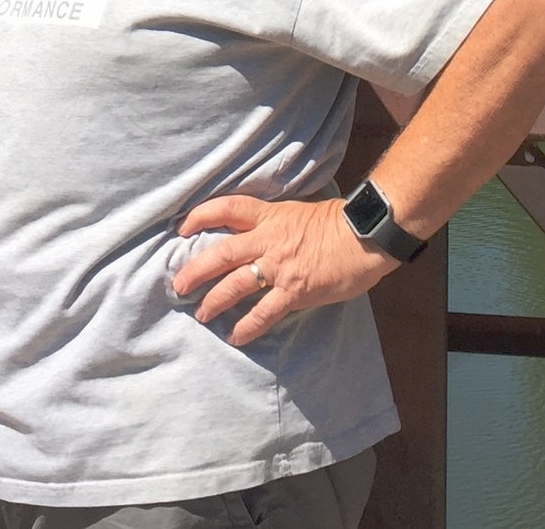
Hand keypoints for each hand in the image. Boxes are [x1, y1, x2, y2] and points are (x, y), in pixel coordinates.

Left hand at [172, 194, 398, 346]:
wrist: (366, 235)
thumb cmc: (339, 222)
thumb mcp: (300, 213)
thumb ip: (277, 224)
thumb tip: (261, 235)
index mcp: (271, 216)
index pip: (228, 208)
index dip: (201, 215)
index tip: (182, 227)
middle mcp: (269, 240)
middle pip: (221, 253)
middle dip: (196, 270)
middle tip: (179, 285)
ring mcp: (280, 267)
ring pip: (236, 284)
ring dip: (215, 301)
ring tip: (202, 314)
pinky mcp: (295, 291)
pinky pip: (264, 312)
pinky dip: (248, 327)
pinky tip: (236, 336)